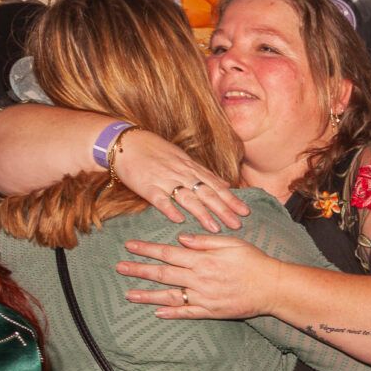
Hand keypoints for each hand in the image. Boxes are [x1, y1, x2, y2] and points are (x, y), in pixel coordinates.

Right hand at [109, 132, 247, 232]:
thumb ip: (205, 174)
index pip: (215, 185)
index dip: (231, 199)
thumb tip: (227, 185)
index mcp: (191, 168)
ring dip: (201, 213)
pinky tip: (179, 220)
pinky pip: (159, 199)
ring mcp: (164, 180)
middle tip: (238, 224)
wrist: (125, 142)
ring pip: (187, 197)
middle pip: (206, 193)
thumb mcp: (184, 159)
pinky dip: (169, 209)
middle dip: (223, 209)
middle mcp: (181, 174)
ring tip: (215, 228)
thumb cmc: (155, 151)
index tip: (245, 212)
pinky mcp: (146, 186)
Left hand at [117, 235, 291, 318]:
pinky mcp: (212, 311)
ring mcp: (204, 297)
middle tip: (120, 268)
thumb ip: (204, 241)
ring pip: (170, 296)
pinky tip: (157, 313)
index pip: (168, 253)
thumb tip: (180, 239)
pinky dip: (171, 313)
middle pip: (163, 274)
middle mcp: (199, 279)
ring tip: (129, 294)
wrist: (273, 287)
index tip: (129, 246)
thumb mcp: (231, 243)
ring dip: (148, 295)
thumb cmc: (254, 262)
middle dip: (139, 270)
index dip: (147, 249)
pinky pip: (187, 313)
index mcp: (202, 260)